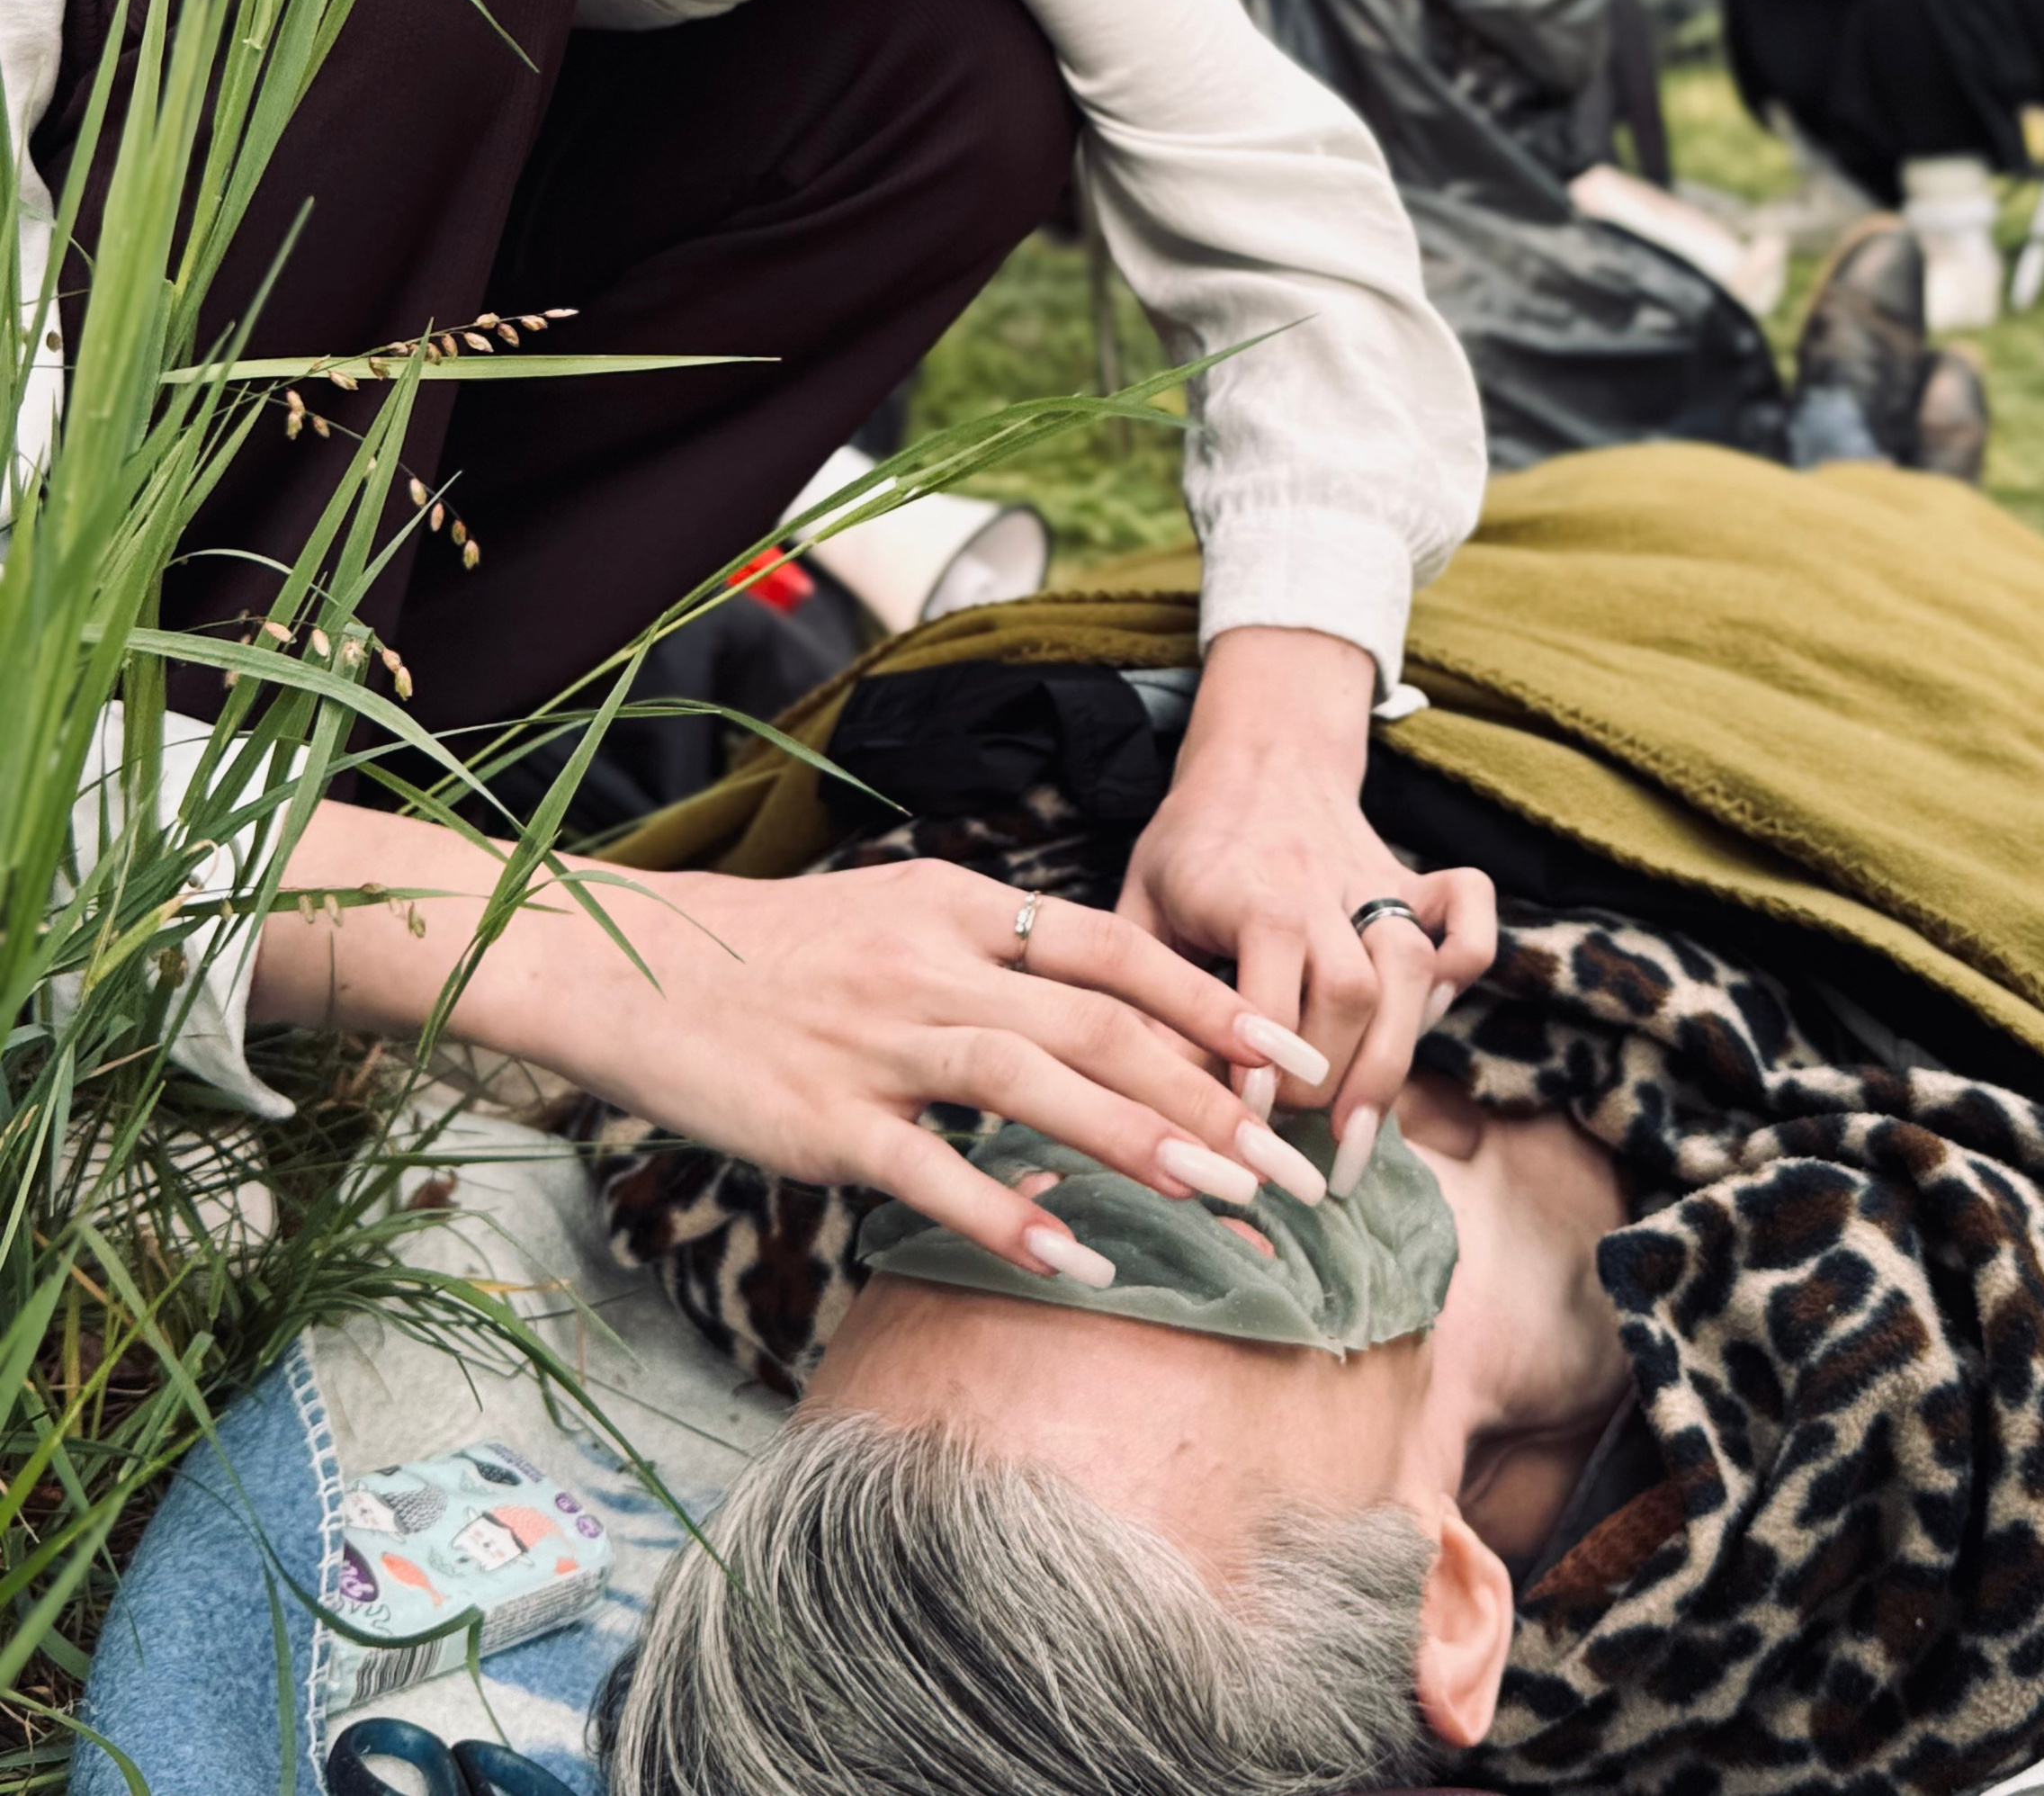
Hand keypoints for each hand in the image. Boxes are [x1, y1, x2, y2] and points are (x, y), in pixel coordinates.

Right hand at [253, 802, 1317, 1275]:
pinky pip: (936, 1172)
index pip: (1118, 951)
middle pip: (1104, 1023)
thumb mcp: (891, 923)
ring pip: (1040, 1082)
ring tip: (1231, 1198)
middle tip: (1296, 1162)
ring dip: (1146, 1142)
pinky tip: (1079, 1261)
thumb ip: (987, 963)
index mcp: (957, 905)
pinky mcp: (823, 1117)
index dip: (1216, 1005)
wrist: (624, 964)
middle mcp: (933, 961)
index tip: (1296, 1060)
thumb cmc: (767, 952)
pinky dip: (1012, 1217)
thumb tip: (1090, 1025)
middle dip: (1215, 1093)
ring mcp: (879, 1039)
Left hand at [1116, 628, 1496, 1192]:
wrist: (1255, 755)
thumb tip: (1141, 1094)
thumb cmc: (1189, 848)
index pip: (1269, 988)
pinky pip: (1469, 911)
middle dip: (1329, 1078)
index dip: (1262, 1066)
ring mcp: (1375, 882)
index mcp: (1249, 892)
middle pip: (1351, 991)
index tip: (1249, 1123)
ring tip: (1357, 1133)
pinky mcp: (1413, 881)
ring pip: (1413, 969)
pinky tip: (1433, 1018)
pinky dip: (1469, 958)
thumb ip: (1144, 993)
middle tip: (1295, 1132)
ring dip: (1394, 1057)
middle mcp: (1322, 885)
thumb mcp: (1141, 908)